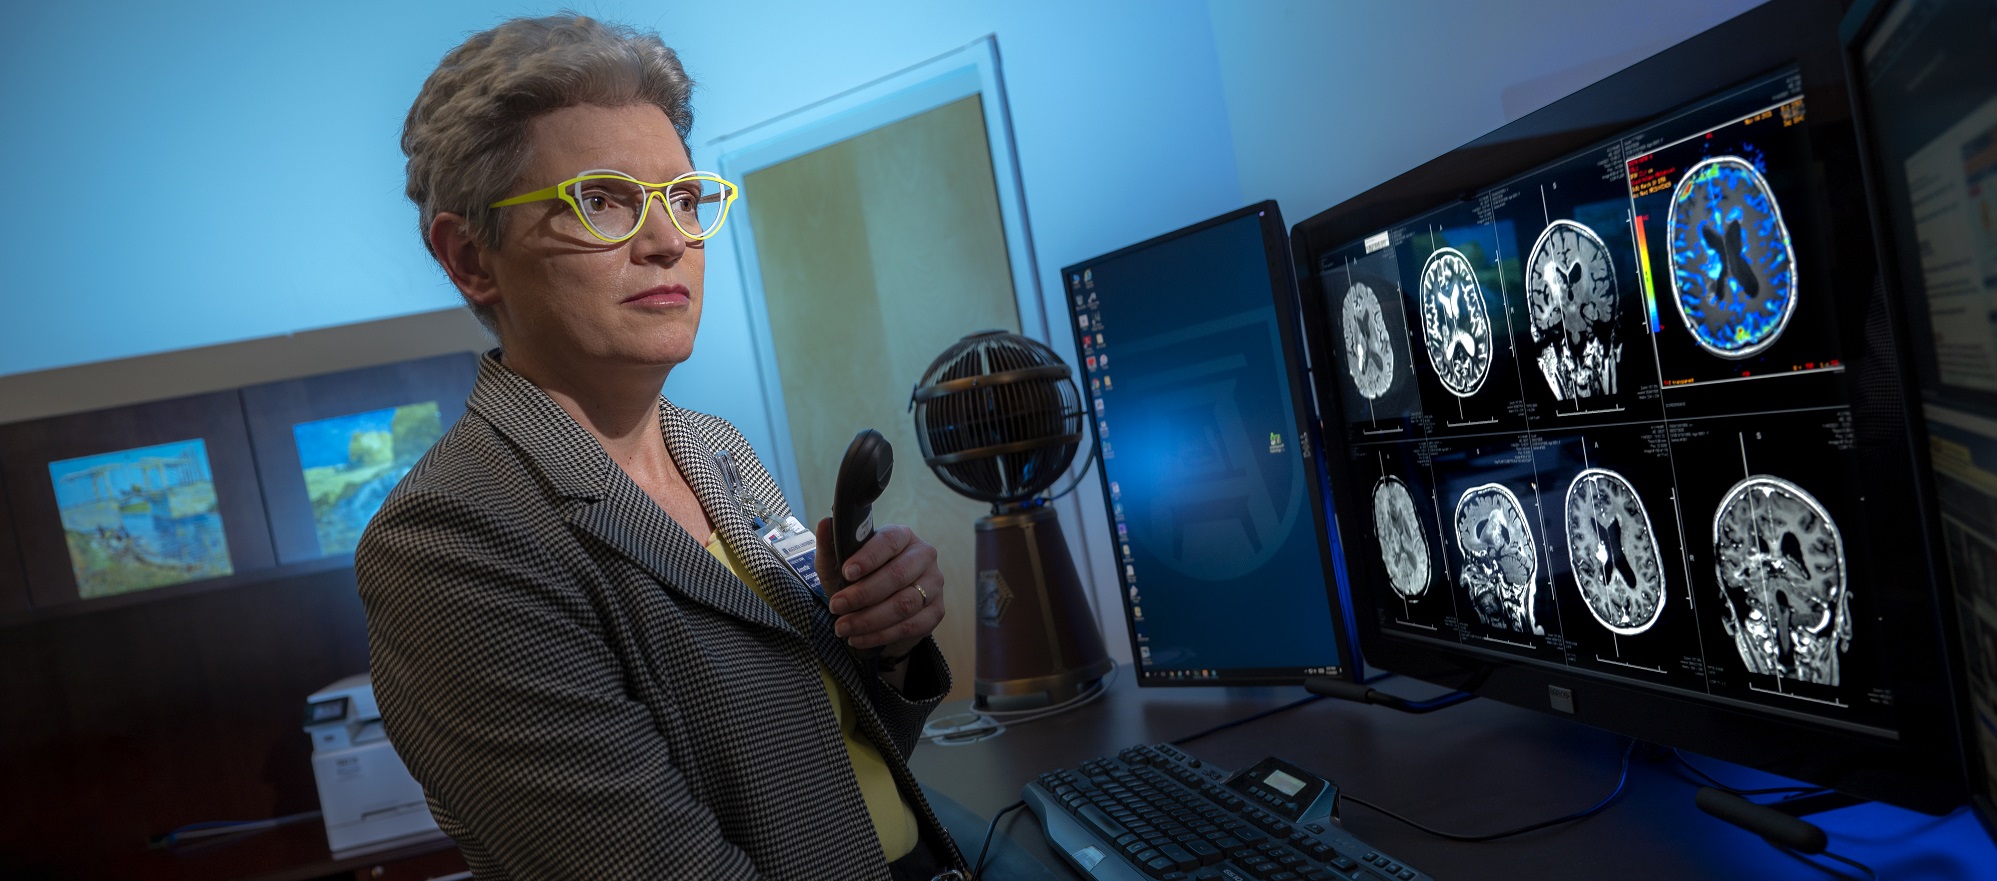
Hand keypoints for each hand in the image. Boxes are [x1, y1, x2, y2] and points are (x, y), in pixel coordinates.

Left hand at [815, 519, 943, 654]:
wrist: (876, 611)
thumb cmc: (858, 580)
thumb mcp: (838, 566)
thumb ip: (830, 547)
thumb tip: (824, 523)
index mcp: (902, 536)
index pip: (889, 541)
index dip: (868, 557)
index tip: (847, 572)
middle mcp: (923, 556)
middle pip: (897, 575)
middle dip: (863, 594)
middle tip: (836, 606)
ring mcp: (934, 584)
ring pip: (904, 603)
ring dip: (869, 619)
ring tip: (842, 627)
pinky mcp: (936, 611)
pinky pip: (910, 625)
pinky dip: (881, 635)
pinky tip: (859, 638)